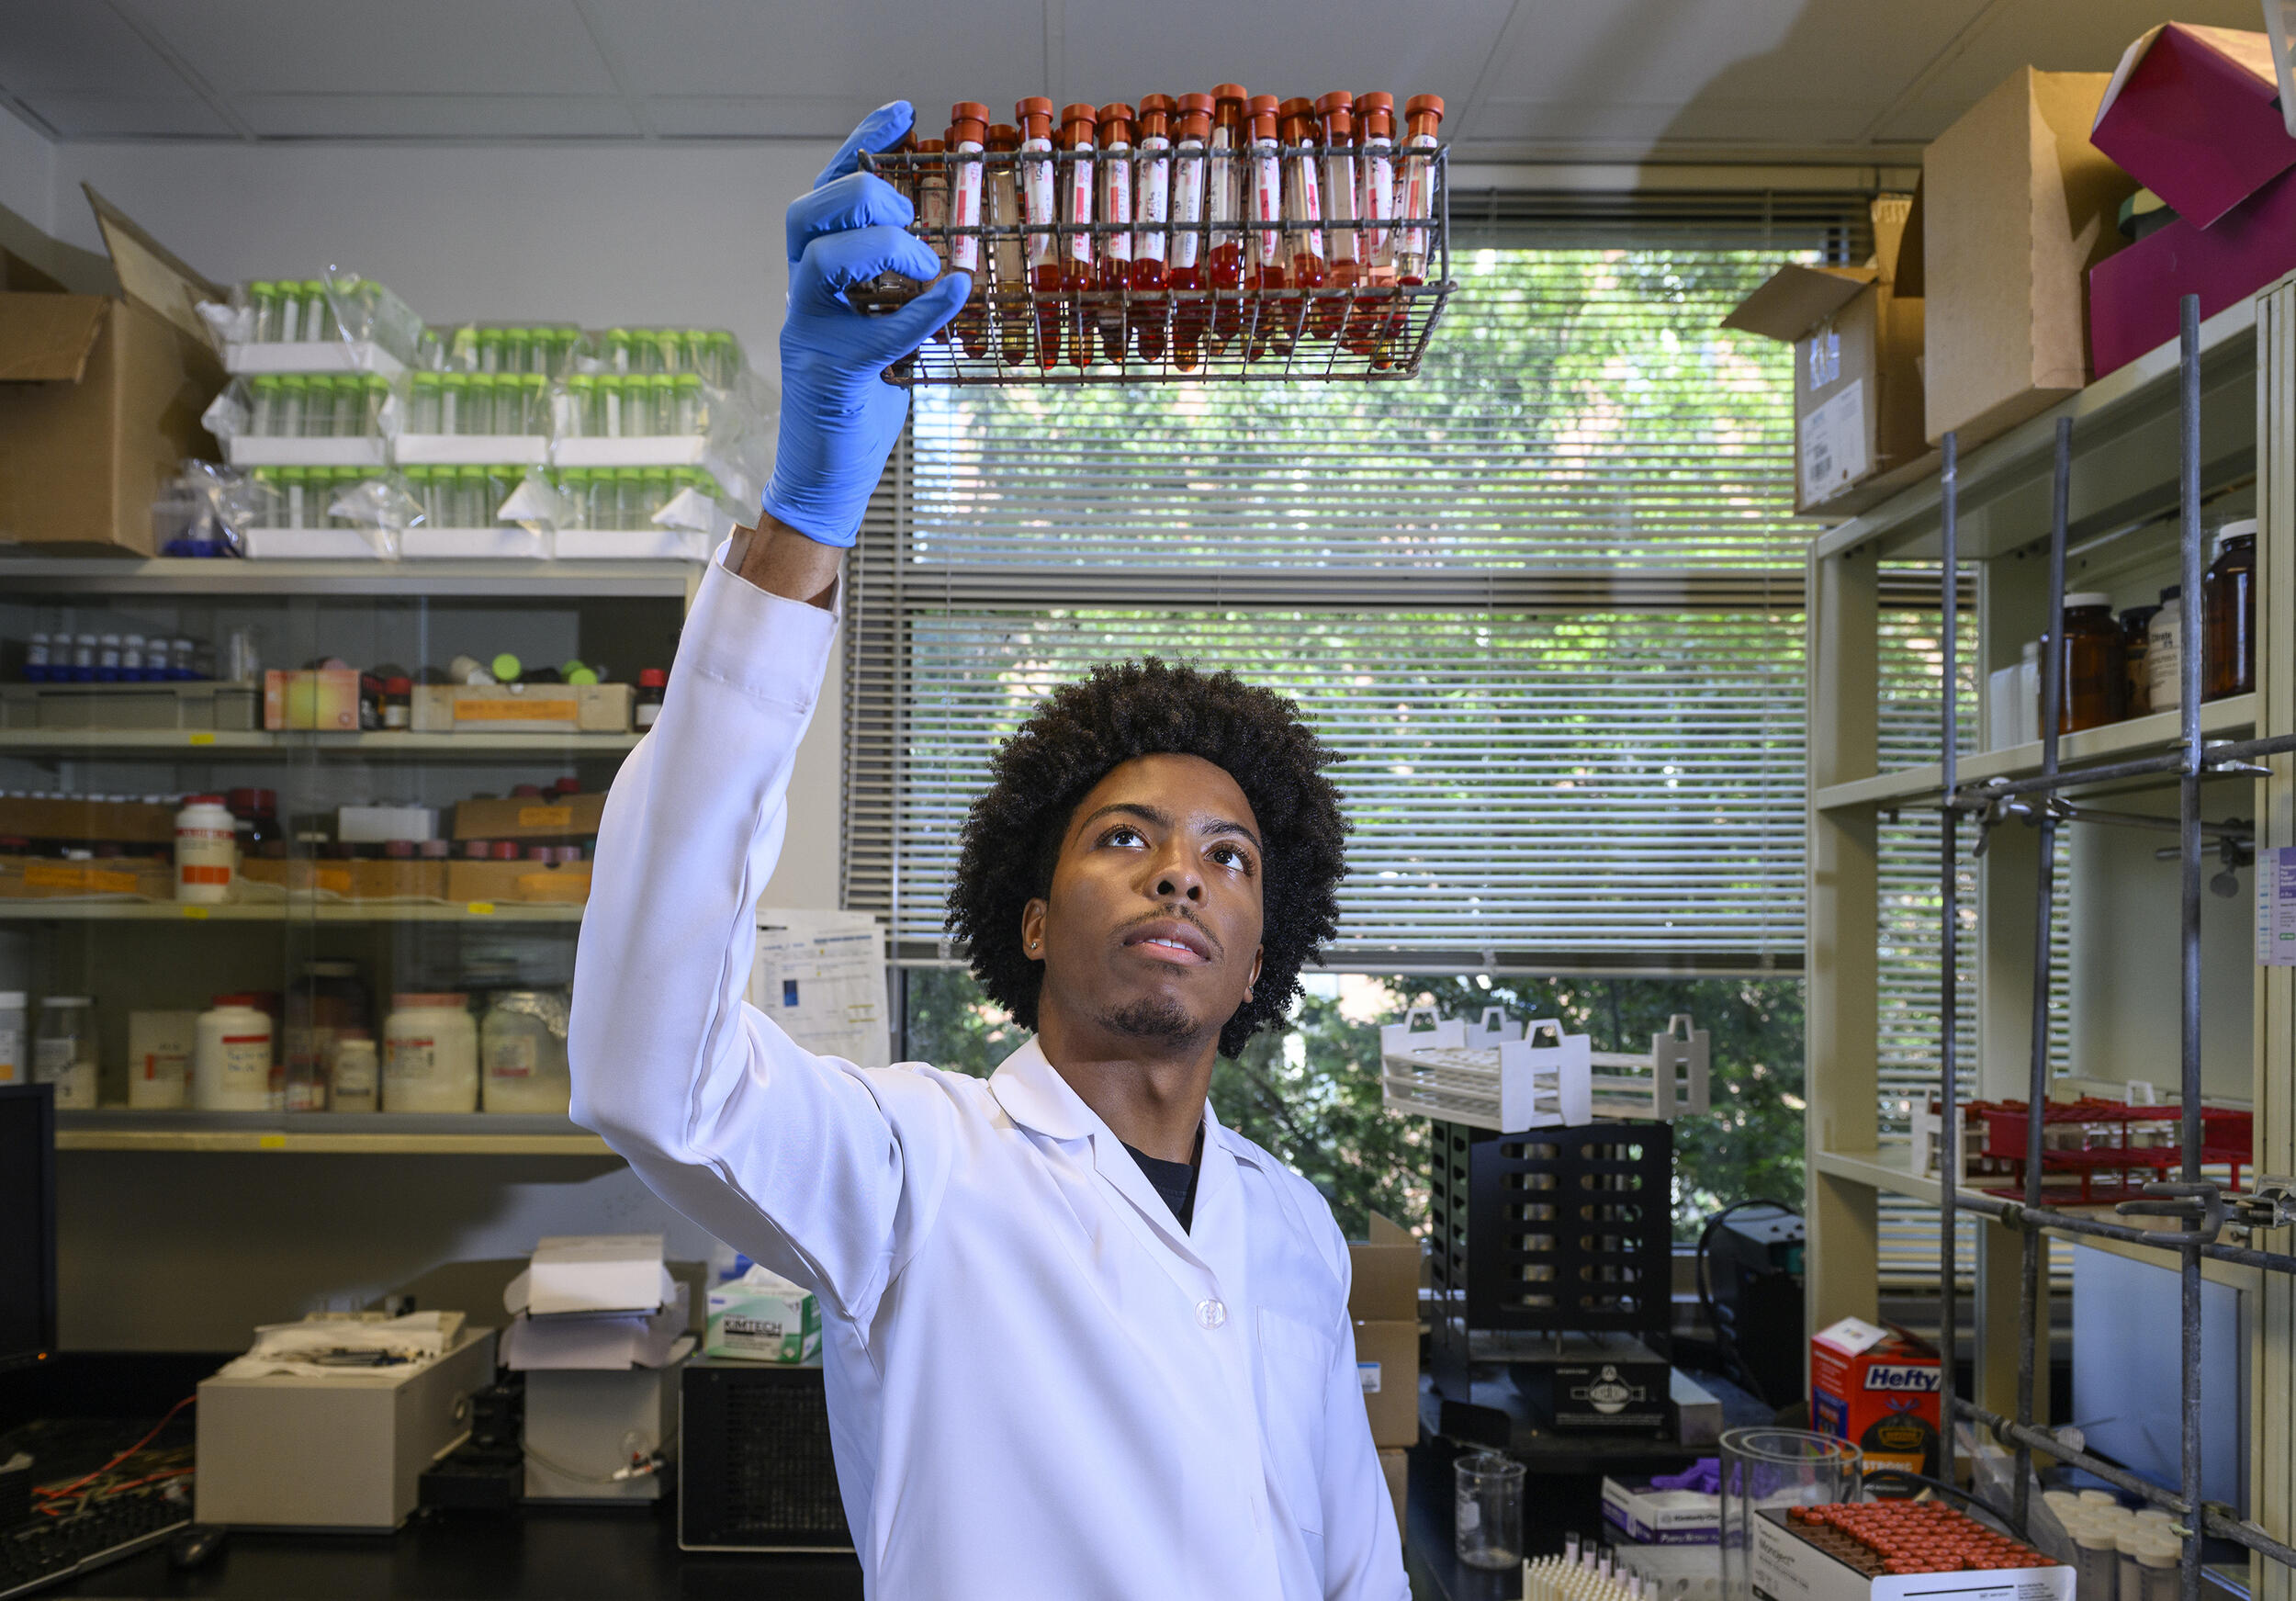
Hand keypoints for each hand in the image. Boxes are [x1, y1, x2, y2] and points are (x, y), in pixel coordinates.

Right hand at [761, 101, 969, 547]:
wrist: (826, 481)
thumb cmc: (858, 410)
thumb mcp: (888, 338)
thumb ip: (903, 299)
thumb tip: (953, 268)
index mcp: (817, 281)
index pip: (827, 196)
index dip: (859, 147)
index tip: (902, 114)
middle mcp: (803, 298)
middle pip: (807, 212)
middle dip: (862, 198)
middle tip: (910, 223)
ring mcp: (808, 333)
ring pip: (819, 257)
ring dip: (879, 246)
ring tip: (924, 264)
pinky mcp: (829, 373)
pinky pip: (873, 328)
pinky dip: (920, 309)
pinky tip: (956, 294)